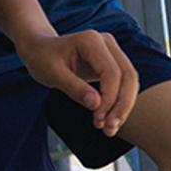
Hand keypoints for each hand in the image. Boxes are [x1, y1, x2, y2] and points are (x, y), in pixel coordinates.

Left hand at [17, 30, 137, 135]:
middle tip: (108, 129)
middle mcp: (106, 42)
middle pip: (128, 76)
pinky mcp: (112, 62)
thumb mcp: (52, 74)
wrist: (40, 49)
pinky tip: (108, 120)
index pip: (111, 72)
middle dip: (122, 105)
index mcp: (91, 41)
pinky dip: (119, 103)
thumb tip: (96, 105)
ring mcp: (111, 51)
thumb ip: (74, 88)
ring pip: (130, 81)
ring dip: (123, 107)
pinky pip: (124, 84)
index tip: (97, 119)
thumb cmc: (43, 58)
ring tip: (108, 129)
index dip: (109, 98)